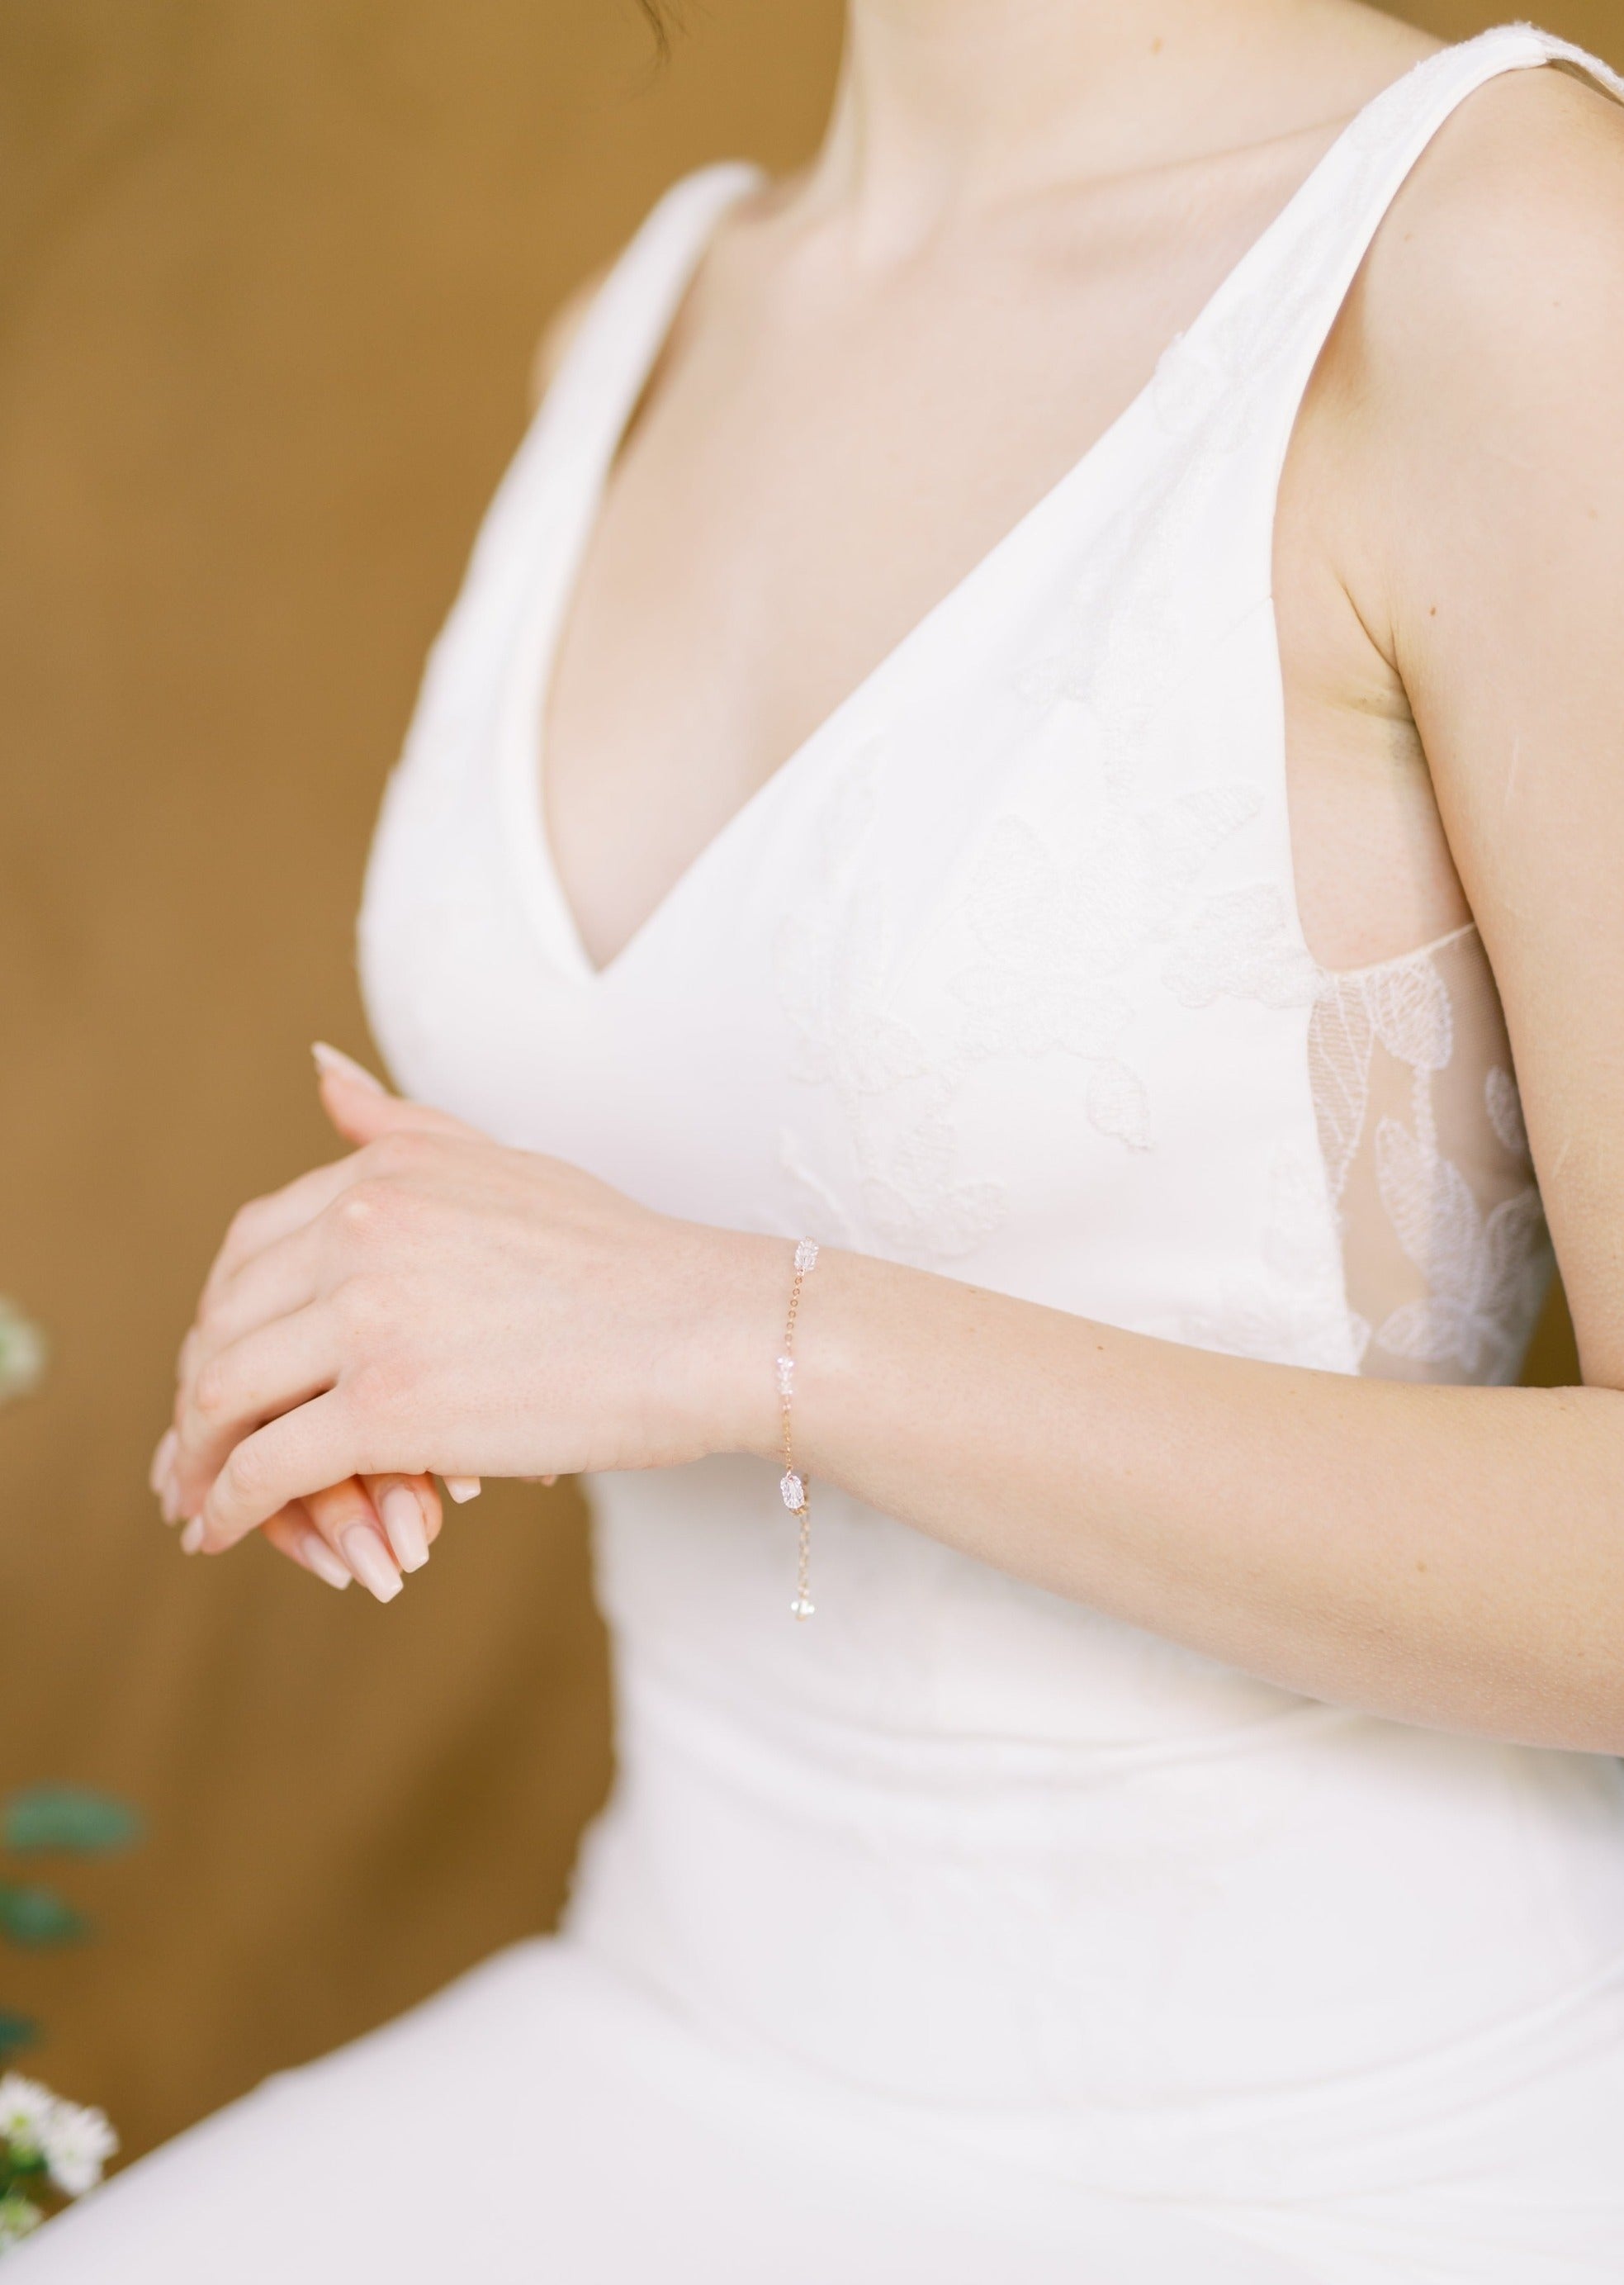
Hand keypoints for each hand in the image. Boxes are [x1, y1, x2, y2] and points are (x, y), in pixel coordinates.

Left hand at [158, 1046, 778, 1572]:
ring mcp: (368, 1318)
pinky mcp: (387, 1410)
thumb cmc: (623, 1257)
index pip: (250, 1247)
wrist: (708, 1328)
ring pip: (222, 1394)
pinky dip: (226, 1506)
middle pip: (221, 1319)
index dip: (221, 1318)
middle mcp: (359, 1231)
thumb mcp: (501, 1160)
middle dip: (195, 1393)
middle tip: (193, 1447)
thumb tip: (320, 1071)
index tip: (224, 1369)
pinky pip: (267, 1465)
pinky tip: (221, 1531)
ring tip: (195, 1497)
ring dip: (193, 1456)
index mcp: (380, 1174)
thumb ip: (399, 1124)